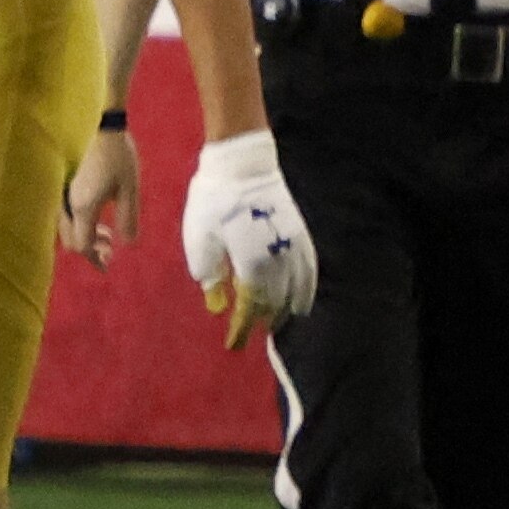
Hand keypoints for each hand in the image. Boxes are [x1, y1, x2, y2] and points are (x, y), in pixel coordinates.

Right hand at [63, 125, 140, 266]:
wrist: (102, 128)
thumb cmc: (119, 157)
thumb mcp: (130, 190)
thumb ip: (129, 219)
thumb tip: (129, 245)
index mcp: (83, 208)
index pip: (83, 245)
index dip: (95, 259)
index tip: (109, 264)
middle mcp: (68, 204)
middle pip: (71, 241)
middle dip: (90, 251)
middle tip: (111, 250)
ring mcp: (65, 196)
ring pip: (68, 229)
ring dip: (87, 237)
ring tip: (109, 234)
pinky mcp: (67, 188)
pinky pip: (68, 217)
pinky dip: (82, 225)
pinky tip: (100, 218)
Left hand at [181, 127, 316, 346]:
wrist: (243, 164)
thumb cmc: (213, 200)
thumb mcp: (199, 238)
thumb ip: (209, 273)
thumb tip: (217, 303)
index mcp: (251, 264)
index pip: (250, 308)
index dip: (242, 328)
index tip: (233, 344)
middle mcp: (277, 261)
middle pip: (274, 303)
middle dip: (262, 321)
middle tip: (250, 333)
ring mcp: (293, 248)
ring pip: (295, 290)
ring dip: (285, 310)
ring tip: (276, 323)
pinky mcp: (300, 235)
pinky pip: (309, 271)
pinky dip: (306, 290)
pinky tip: (302, 300)